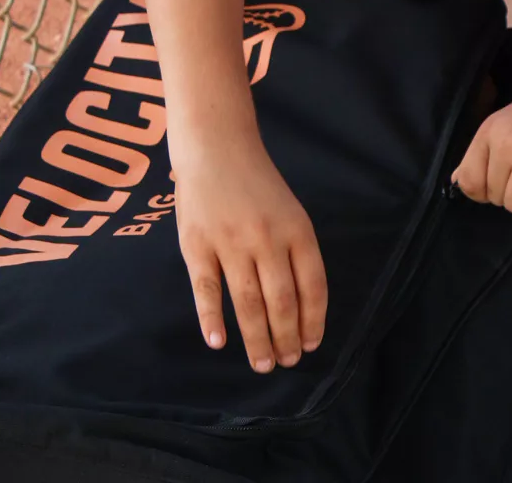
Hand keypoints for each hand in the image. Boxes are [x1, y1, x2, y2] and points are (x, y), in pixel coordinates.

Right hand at [173, 135, 327, 372]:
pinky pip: (207, 290)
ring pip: (248, 303)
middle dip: (286, 339)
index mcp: (297, 230)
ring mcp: (231, 243)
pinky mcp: (197, 246)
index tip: (310, 345)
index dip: (314, 320)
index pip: (313, 286)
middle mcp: (268, 239)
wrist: (216, 147)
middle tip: (286, 362)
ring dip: (257, 339)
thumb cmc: (256, 183)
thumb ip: (296, 251)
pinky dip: (212, 319)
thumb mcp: (290, 211)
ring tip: (263, 364)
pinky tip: (218, 342)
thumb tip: (302, 304)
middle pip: (282, 301)